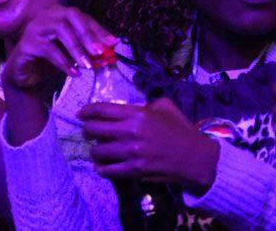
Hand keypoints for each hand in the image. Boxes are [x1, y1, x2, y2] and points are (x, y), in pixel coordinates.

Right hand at [3, 6, 115, 93]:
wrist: (25, 75)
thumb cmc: (50, 60)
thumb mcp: (72, 53)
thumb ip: (88, 49)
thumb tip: (110, 49)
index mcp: (59, 13)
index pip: (82, 17)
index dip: (98, 29)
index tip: (112, 43)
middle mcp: (46, 15)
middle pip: (71, 16)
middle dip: (87, 33)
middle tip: (99, 52)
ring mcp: (35, 27)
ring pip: (60, 30)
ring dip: (77, 48)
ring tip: (87, 65)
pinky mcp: (26, 43)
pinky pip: (48, 49)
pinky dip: (64, 62)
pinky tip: (74, 73)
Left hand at [78, 97, 218, 191]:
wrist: (195, 157)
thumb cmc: (180, 129)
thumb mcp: (164, 106)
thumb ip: (143, 104)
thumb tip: (125, 108)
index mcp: (137, 114)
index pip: (102, 109)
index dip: (86, 111)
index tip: (80, 114)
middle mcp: (131, 131)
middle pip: (94, 129)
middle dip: (86, 131)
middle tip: (88, 133)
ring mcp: (132, 152)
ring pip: (98, 151)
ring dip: (94, 151)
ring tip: (96, 151)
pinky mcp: (135, 170)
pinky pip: (108, 170)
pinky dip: (102, 168)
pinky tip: (102, 166)